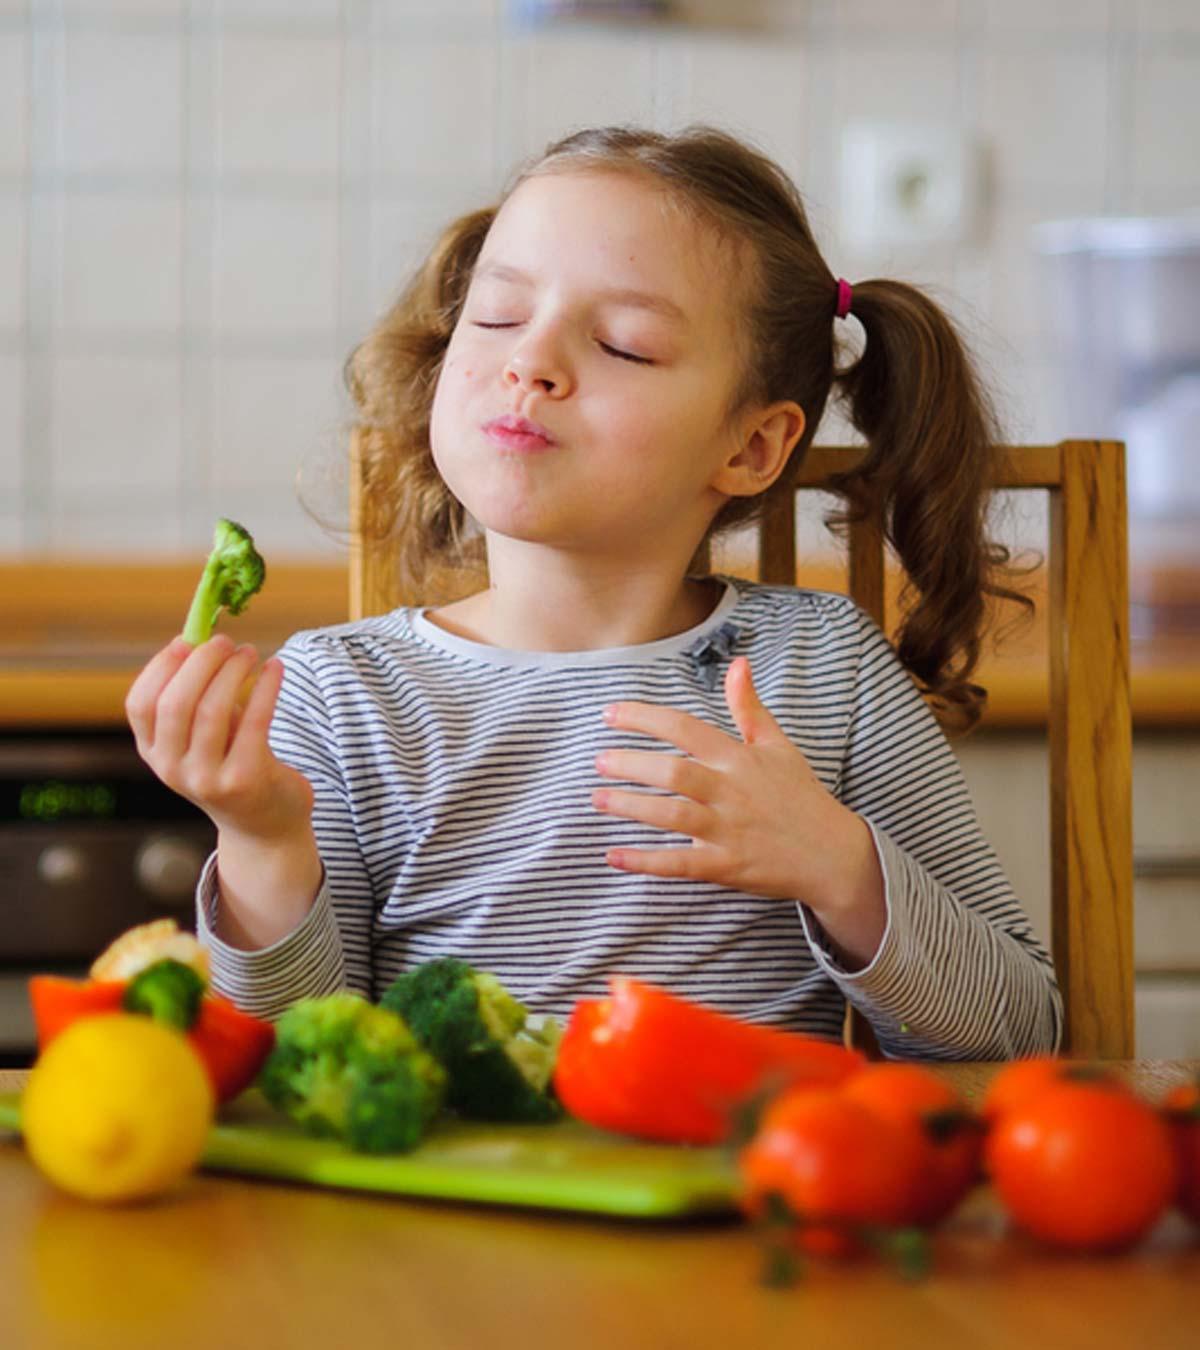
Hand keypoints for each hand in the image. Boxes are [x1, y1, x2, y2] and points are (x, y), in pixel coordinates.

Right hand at [125, 634, 313, 843]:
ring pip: (212, 710)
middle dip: (202, 662)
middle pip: (176, 703)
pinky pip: (255, 720)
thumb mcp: (202, 735)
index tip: (187, 641)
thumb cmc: (233, 763)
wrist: (264, 825)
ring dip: (234, 671)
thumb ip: (196, 695)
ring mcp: (206, 779)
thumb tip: (197, 638)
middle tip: (227, 641)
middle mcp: (172, 770)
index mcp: (153, 754)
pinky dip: (266, 686)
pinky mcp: (245, 780)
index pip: (140, 704)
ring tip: (251, 652)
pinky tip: (276, 667)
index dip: (162, 667)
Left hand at [592, 656, 869, 908]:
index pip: (685, 729)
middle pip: (674, 772)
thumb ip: (749, 706)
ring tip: (598, 798)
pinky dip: (645, 861)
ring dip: (631, 806)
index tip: (609, 714)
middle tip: (598, 761)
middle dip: (631, 763)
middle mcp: (731, 791)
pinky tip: (613, 855)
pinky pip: (680, 863)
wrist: (832, 854)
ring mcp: (728, 830)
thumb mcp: (777, 745)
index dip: (645, 718)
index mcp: (739, 758)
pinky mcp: (726, 866)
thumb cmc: (799, 795)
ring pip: (672, 815)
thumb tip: (738, 662)